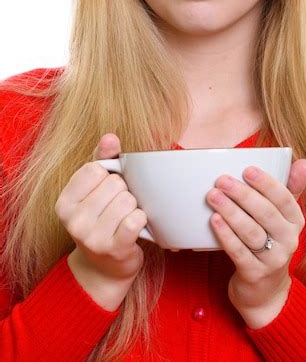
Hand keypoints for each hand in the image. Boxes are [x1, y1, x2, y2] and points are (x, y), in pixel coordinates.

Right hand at [55, 133, 147, 309]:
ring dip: (134, 207)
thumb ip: (102, 160)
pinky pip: (135, 220)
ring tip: (126, 218)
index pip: (94, 168)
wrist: (104, 268)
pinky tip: (136, 227)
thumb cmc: (101, 221)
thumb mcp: (94, 191)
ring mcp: (92, 237)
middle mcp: (73, 220)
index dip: (109, 175)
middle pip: (114, 183)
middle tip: (118, 207)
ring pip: (127, 200)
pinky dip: (141, 220)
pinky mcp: (114, 249)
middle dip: (123, 192)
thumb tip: (110, 136)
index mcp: (64, 202)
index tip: (108, 190)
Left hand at [206, 159, 305, 327]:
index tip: (247, 169)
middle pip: (266, 214)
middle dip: (243, 194)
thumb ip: (290, 188)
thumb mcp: (282, 217)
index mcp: (295, 221)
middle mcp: (288, 240)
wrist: (265, 291)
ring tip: (213, 196)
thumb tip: (304, 161)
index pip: (285, 199)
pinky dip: (226, 236)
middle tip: (222, 180)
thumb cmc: (270, 242)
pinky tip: (214, 221)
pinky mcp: (255, 274)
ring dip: (231, 212)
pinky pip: (240, 253)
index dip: (267, 183)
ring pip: (252, 232)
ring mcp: (273, 259)